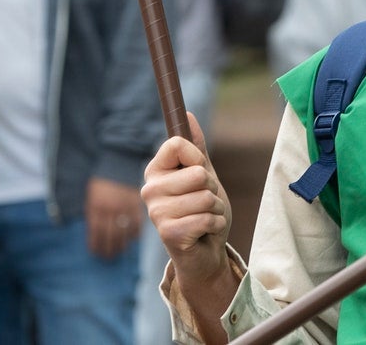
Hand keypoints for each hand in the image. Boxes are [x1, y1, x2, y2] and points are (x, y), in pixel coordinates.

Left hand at [86, 177, 143, 258]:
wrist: (119, 161)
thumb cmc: (102, 182)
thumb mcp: (92, 197)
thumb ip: (93, 214)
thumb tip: (95, 235)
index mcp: (97, 207)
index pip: (96, 233)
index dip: (96, 245)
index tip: (96, 253)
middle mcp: (111, 209)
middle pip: (110, 236)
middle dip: (109, 249)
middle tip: (108, 257)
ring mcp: (125, 207)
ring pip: (124, 233)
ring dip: (121, 245)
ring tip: (118, 251)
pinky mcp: (137, 204)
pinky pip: (136, 224)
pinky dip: (134, 233)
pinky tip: (130, 238)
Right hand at [141, 112, 233, 287]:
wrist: (205, 251)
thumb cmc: (202, 209)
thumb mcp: (203, 174)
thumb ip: (195, 147)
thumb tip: (187, 114)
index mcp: (155, 171)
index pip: (178, 144)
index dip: (197, 158)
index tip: (198, 172)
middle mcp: (149, 190)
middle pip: (198, 172)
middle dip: (211, 188)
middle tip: (203, 202)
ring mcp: (156, 212)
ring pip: (206, 196)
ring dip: (215, 208)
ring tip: (204, 217)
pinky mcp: (168, 233)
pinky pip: (207, 217)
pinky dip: (215, 224)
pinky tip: (204, 232)